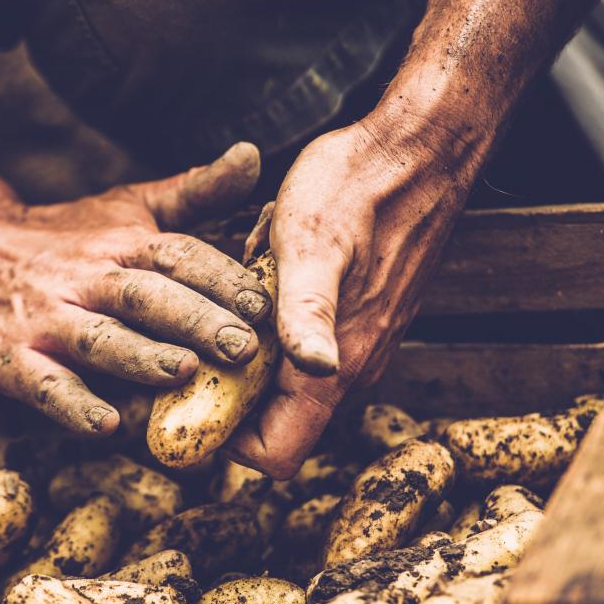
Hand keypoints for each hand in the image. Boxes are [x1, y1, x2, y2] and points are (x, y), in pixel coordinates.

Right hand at [0, 142, 271, 433]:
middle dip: (193, 320)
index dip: (221, 277)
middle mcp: (86, 278)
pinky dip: (73, 405)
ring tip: (182, 372)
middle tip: (243, 347)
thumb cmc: (66, 237)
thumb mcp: (128, 206)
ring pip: (98, 338)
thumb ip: (194, 190)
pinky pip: (45, 385)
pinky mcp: (13, 359)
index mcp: (121, 242)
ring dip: (139, 356)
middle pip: (143, 296)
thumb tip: (254, 154)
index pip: (176, 255)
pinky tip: (105, 425)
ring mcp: (47, 320)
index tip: (266, 303)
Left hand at [223, 110, 489, 476]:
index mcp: (337, 364)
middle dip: (227, 399)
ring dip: (246, 357)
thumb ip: (309, 313)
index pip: (275, 453)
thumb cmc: (356, 190)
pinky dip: (267, 328)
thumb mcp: (312, 246)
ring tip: (226, 306)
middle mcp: (349, 367)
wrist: (413, 150)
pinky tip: (257, 281)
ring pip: (283, 384)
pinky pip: (297, 346)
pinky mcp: (351, 319)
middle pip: (273, 425)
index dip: (228, 444)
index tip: (190, 403)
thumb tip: (316, 370)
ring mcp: (352, 345)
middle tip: (191, 349)